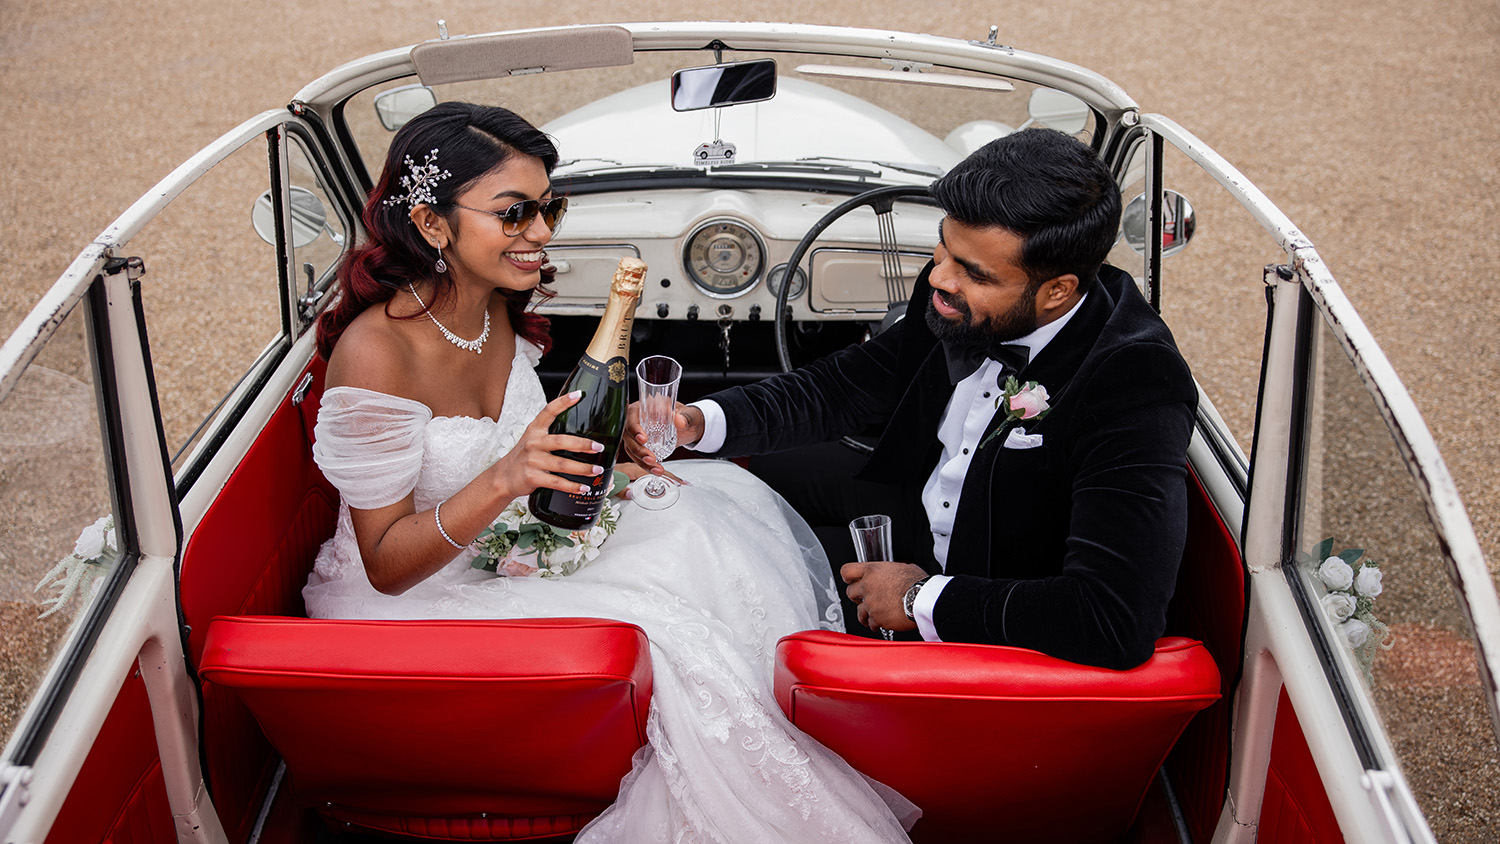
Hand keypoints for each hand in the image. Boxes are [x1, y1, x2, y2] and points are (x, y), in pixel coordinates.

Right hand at [487, 391, 607, 498]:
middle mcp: (534, 443)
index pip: (548, 411)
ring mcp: (533, 460)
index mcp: (535, 430)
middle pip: (562, 441)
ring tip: (598, 470)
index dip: (563, 402)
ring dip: (582, 469)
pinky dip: (572, 486)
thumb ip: (550, 434)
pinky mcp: (533, 477)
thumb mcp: (533, 439)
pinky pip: (557, 482)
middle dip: (583, 444)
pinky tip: (584, 488)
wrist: (503, 477)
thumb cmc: (524, 457)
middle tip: (599, 447)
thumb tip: (580, 431)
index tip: (579, 395)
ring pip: (562, 464)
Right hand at [623, 400, 702, 479]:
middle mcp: (637, 421)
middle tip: (650, 458)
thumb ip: (685, 417)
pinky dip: (646, 465)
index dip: (635, 429)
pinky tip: (656, 470)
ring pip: (631, 449)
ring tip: (656, 468)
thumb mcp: (688, 414)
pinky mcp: (641, 446)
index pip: (631, 417)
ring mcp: (638, 434)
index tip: (643, 439)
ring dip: (641, 461)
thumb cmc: (684, 416)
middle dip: (638, 450)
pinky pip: (638, 456)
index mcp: (643, 408)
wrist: (688, 426)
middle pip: (629, 436)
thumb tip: (680, 420)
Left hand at [841, 561, 926, 633]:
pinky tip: (882, 622)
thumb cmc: (918, 583)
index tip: (849, 580)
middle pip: (849, 592)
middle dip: (857, 597)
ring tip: (874, 614)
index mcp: (873, 571)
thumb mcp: (904, 567)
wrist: (923, 600)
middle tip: (864, 598)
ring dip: (865, 613)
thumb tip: (895, 571)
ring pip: (858, 612)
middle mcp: (868, 586)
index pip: (847, 570)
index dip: (847, 576)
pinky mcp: (877, 618)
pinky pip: (871, 623)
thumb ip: (893, 570)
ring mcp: (871, 603)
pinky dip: (876, 624)